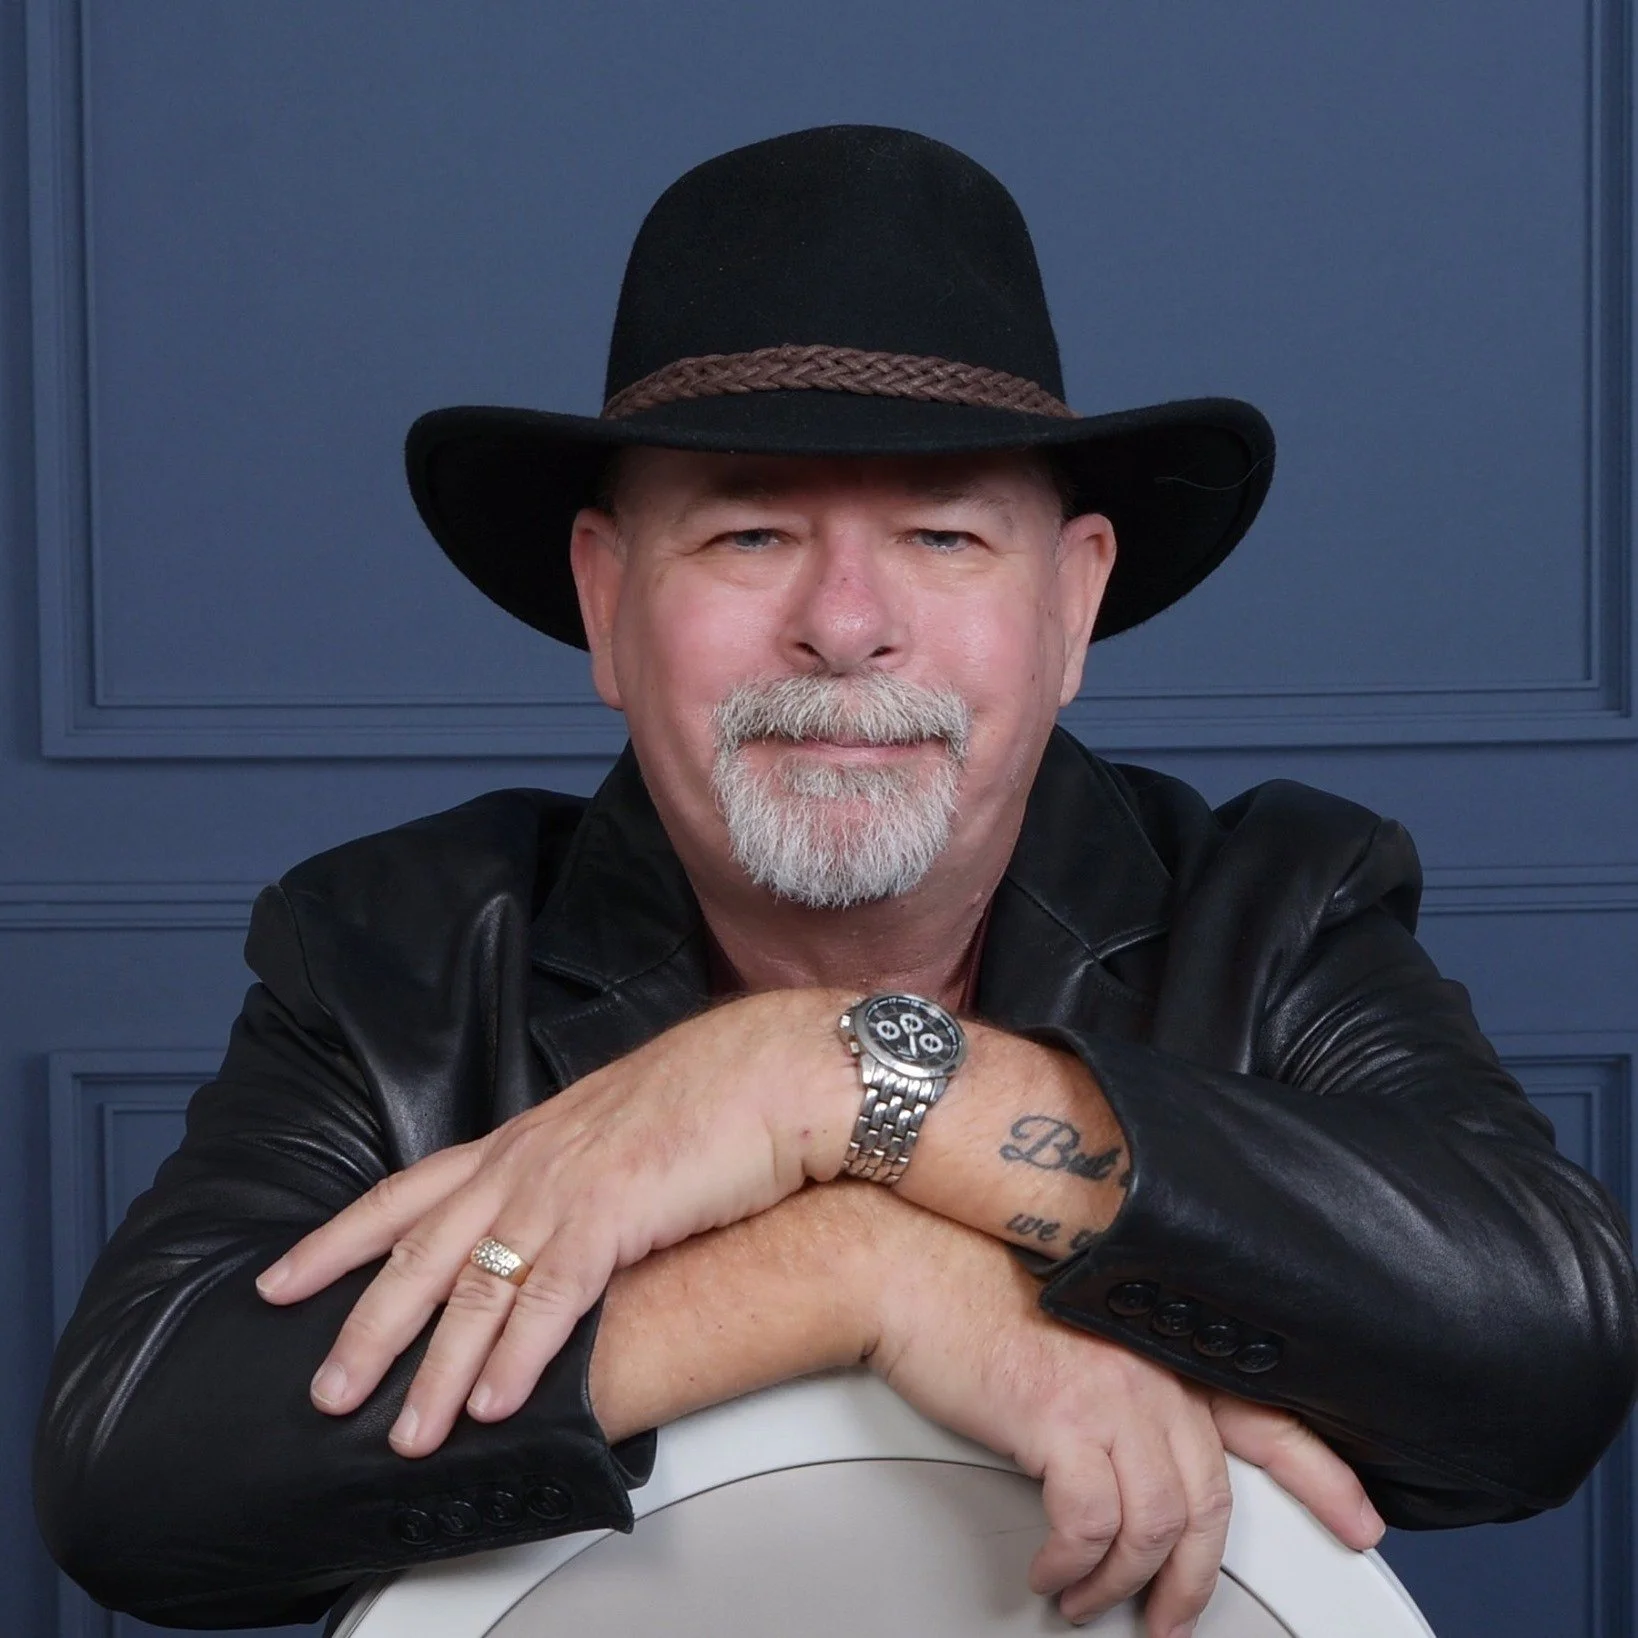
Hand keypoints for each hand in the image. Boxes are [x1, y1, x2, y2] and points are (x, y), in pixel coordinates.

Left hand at [256, 989, 855, 1454]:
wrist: (777, 1070)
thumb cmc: (712, 1099)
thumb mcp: (613, 1134)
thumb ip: (566, 1178)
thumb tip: (545, 1233)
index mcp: (523, 1139)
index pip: (404, 1192)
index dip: (337, 1240)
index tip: (280, 1282)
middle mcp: (528, 1160)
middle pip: (421, 1251)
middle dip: (366, 1326)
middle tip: (325, 1392)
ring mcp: (566, 1184)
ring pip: (475, 1286)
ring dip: (437, 1369)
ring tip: (407, 1432)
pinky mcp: (616, 1210)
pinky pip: (551, 1297)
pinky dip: (518, 1357)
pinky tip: (497, 1404)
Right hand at [864, 1206, 1383, 1635]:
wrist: (902, 1265)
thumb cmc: (966, 1289)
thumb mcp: (1069, 1325)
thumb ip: (1118, 1373)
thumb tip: (1130, 1455)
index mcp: (1155, 1343)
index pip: (1263, 1414)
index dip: (1320, 1476)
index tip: (1359, 1523)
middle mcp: (1147, 1366)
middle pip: (1209, 1500)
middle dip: (1193, 1580)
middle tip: (1171, 1620)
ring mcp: (1110, 1389)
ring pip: (1154, 1527)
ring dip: (1119, 1585)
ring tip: (1087, 1599)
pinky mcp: (1058, 1415)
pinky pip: (1091, 1525)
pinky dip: (1073, 1567)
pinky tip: (1051, 1573)